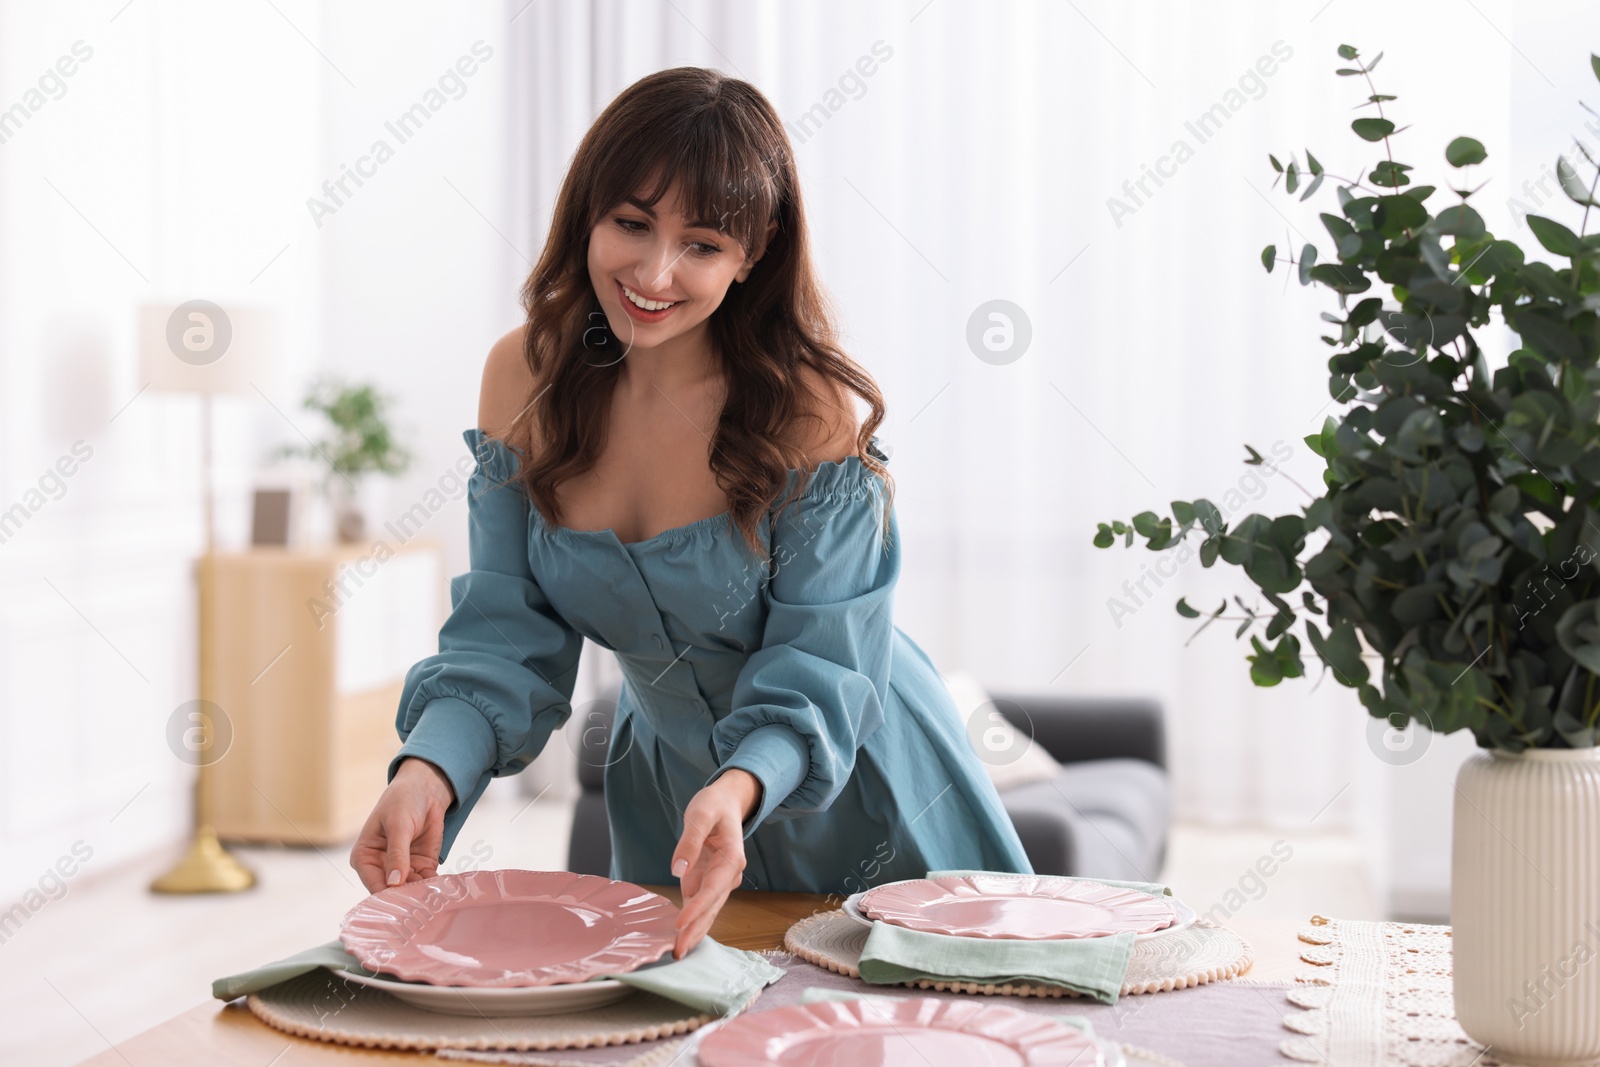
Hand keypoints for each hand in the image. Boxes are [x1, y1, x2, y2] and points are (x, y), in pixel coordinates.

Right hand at [350, 757, 454, 893]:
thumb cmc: (402, 802)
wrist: (426, 789)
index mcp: (364, 857)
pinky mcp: (422, 866)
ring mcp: (403, 868)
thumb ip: (397, 854)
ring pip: (410, 890)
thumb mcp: (398, 826)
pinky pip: (426, 882)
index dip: (387, 896)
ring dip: (422, 893)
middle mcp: (381, 867)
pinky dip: (434, 886)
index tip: (402, 905)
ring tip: (433, 897)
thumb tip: (393, 883)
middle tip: (421, 903)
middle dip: (406, 898)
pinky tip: (442, 889)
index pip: (373, 884)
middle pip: (392, 892)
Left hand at [669, 769, 761, 958]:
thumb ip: (690, 840)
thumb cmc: (714, 805)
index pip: (714, 888)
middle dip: (695, 930)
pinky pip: (698, 906)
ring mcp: (717, 881)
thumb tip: (678, 868)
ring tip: (678, 952)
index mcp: (732, 858)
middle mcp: (728, 875)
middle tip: (677, 951)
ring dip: (693, 932)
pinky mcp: (705, 882)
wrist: (725, 803)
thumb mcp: (701, 813)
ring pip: (706, 912)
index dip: (697, 908)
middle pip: (711, 907)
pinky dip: (690, 923)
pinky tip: (679, 938)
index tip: (680, 923)